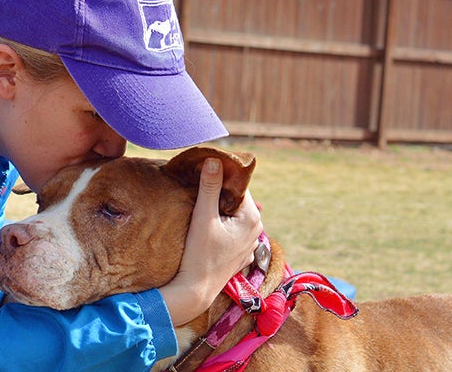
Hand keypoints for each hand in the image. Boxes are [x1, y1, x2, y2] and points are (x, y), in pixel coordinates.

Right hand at [159, 158, 262, 326]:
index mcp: (252, 218)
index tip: (203, 172)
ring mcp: (249, 245)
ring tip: (199, 205)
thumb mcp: (203, 217)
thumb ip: (209, 187)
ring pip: (233, 217)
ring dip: (218, 210)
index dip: (221, 177)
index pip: (238, 186)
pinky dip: (220, 226)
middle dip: (218, 193)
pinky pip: (231, 232)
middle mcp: (256, 231)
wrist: (195, 291)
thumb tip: (214, 159)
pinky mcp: (239, 255)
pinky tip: (205, 226)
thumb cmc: (199, 254)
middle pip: (235, 201)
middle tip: (197, 186)